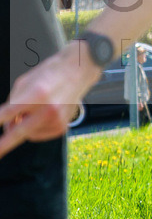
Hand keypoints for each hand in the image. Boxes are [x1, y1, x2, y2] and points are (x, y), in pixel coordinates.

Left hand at [0, 43, 102, 159]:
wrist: (77, 73)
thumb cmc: (48, 75)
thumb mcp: (23, 83)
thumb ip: (12, 105)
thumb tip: (8, 126)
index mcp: (37, 94)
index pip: (7, 113)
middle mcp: (49, 109)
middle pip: (18, 132)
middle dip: (4, 145)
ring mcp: (57, 120)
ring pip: (26, 135)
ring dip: (22, 127)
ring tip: (32, 111)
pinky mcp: (61, 127)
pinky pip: (37, 136)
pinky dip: (33, 129)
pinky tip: (40, 116)